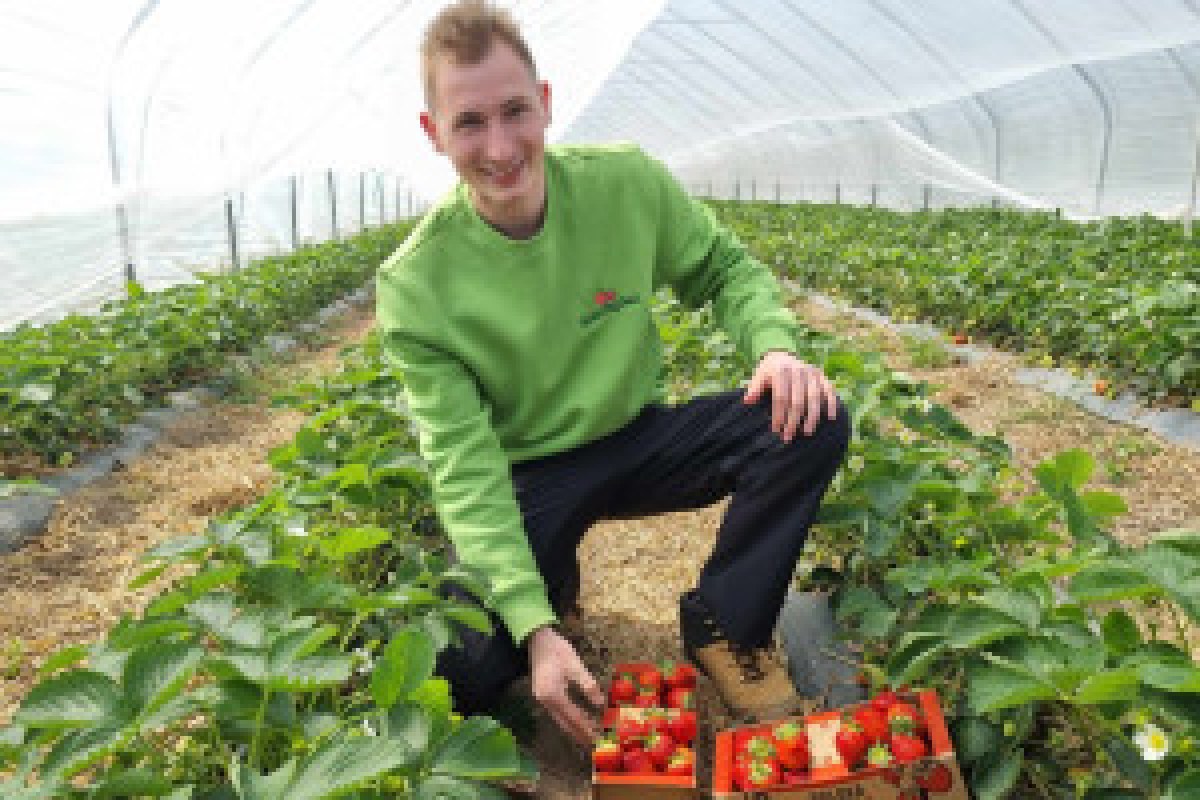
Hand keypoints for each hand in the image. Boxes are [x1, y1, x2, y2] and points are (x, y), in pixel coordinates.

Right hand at [528, 625, 604, 746]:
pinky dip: (570, 723)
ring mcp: (542, 701)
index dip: (588, 729)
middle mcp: (544, 702)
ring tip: (593, 739)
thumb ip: (588, 686)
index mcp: (552, 694)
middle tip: (599, 744)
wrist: (536, 640)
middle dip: (583, 736)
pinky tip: (580, 725)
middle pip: (566, 725)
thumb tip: (602, 704)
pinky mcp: (544, 699)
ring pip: (562, 723)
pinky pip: (559, 716)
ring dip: (576, 731)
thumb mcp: (575, 664)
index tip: (601, 738)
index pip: (574, 717)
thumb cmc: (557, 649)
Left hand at [744, 350, 837, 440]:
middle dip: (793, 421)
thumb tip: (747, 401)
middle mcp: (798, 370)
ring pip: (814, 398)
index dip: (779, 415)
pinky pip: (829, 390)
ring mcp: (811, 373)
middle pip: (797, 401)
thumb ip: (754, 389)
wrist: (781, 356)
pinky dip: (831, 403)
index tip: (776, 430)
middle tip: (789, 437)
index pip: (781, 398)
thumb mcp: (758, 377)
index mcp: (781, 370)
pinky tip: (831, 418)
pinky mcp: (821, 376)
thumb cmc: (768, 373)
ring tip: (807, 433)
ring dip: (812, 417)